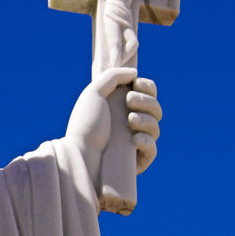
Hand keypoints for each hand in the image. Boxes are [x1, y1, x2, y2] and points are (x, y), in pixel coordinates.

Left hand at [66, 69, 161, 191]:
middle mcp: (131, 124)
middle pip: (155, 109)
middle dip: (147, 101)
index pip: (148, 94)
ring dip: (146, 119)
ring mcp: (135, 143)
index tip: (137, 84)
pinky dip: (147, 141)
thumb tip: (135, 74)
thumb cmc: (84, 124)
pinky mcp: (138, 161)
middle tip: (129, 100)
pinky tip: (135, 139)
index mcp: (123, 107)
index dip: (148, 87)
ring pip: (155, 127)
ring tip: (130, 119)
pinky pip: (152, 149)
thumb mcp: (94, 92)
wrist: (79, 153)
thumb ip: (113, 76)